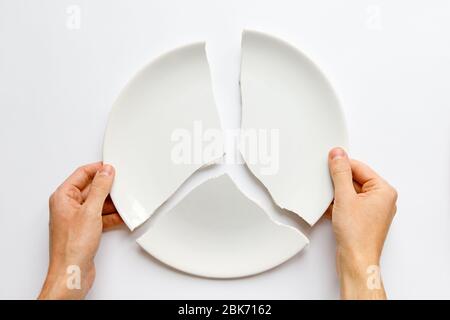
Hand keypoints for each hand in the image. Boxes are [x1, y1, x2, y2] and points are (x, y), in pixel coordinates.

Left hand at [38, 162, 122, 299]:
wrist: (73, 272)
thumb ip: (100, 189)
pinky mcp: (86, 230)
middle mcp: (68, 206)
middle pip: (92, 188)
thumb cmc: (72, 247)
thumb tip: (106, 172)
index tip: (113, 167)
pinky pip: (101, 216)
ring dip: (112, 203)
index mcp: (63, 197)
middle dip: (108, 188)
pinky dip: (112, 216)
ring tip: (125, 202)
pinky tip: (122, 216)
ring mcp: (77, 218)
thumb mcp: (90, 211)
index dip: (98, 169)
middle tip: (122, 184)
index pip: (82, 174)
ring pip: (98, 203)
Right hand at [327, 148, 396, 298]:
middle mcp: (381, 199)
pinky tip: (329, 208)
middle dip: (338, 181)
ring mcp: (372, 210)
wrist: (356, 261)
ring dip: (336, 194)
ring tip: (329, 199)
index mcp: (384, 190)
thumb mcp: (344, 197)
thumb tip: (338, 155)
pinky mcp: (362, 219)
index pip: (360, 168)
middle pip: (355, 179)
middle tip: (326, 182)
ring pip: (350, 192)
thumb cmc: (357, 235)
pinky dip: (337, 204)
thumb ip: (340, 173)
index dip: (342, 165)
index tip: (328, 161)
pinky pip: (348, 204)